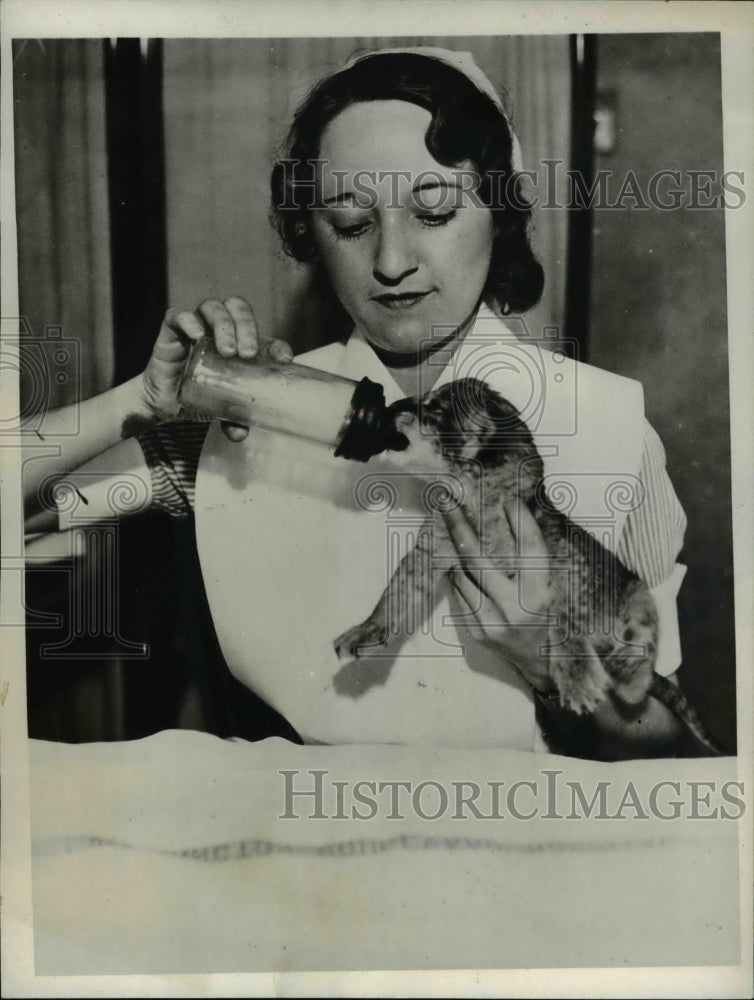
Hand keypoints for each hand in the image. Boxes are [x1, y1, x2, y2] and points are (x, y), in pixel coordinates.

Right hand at [140, 296, 292, 439]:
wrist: (165, 403)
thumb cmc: (199, 397)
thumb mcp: (221, 410)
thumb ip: (232, 419)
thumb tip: (241, 433)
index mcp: (241, 346)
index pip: (265, 338)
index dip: (277, 346)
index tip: (284, 360)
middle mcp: (221, 331)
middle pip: (239, 310)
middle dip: (247, 328)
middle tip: (247, 354)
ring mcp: (197, 327)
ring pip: (213, 308)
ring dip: (224, 325)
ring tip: (227, 351)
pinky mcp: (172, 330)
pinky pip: (179, 316)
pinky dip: (189, 321)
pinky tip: (198, 335)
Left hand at [444, 499, 556, 693]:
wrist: (544, 663)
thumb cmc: (550, 616)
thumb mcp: (551, 585)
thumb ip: (533, 556)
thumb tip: (512, 511)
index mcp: (542, 593)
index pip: (529, 549)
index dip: (520, 521)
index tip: (506, 500)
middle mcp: (516, 609)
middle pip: (479, 560)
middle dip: (460, 527)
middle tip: (447, 502)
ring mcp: (492, 623)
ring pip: (464, 577)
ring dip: (458, 554)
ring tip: (455, 532)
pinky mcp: (478, 633)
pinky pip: (461, 595)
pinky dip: (460, 578)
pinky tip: (461, 567)